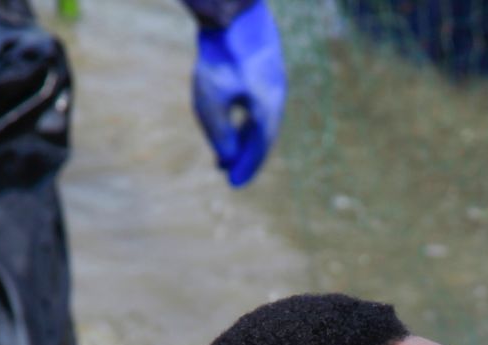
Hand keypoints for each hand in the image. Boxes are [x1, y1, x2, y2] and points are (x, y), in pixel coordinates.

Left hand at [192, 1, 285, 187]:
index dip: (246, 168)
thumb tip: (227, 159)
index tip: (233, 184)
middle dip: (245, 155)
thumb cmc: (220, 56)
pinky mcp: (263, 67)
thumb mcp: (211, 101)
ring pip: (259, 118)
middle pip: (262, 135)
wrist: (231, 12)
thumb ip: (220, 134)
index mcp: (268, 110)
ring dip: (243, 136)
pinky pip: (257, 101)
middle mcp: (275, 97)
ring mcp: (271, 80)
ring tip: (226, 150)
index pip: (259, 148)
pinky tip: (233, 116)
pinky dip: (245, 116)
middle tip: (229, 173)